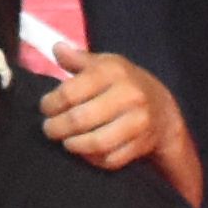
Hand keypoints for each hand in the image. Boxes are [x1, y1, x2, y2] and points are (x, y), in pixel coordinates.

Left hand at [35, 52, 199, 207]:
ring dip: (74, 145)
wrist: (163, 108)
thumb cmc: (124, 83)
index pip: (70, 92)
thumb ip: (78, 59)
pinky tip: (85, 152)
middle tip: (49, 129)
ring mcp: (138, 122)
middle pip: (80, 119)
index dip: (50, 104)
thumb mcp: (104, 64)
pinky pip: (110, 159)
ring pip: (96, 142)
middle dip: (56, 127)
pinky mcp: (142, 144)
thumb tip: (56, 48)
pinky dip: (93, 159)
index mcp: (114, 72)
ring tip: (65, 141)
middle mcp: (129, 96)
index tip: (45, 108)